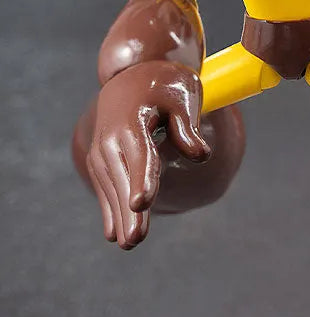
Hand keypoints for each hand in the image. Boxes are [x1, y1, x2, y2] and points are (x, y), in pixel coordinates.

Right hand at [86, 60, 209, 248]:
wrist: (134, 73)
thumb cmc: (165, 85)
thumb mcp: (183, 96)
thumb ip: (188, 127)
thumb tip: (200, 156)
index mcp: (133, 120)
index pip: (140, 154)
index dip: (141, 180)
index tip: (141, 203)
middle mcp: (112, 138)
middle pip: (124, 178)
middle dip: (129, 211)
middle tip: (135, 240)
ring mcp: (103, 149)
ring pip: (113, 187)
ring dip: (120, 216)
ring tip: (130, 243)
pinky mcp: (102, 158)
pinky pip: (106, 187)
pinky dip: (110, 209)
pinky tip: (114, 233)